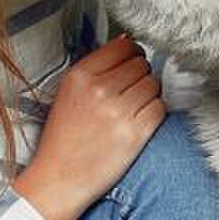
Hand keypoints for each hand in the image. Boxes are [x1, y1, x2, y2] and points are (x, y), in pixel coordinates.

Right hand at [11, 36, 164, 219]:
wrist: (58, 178)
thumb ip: (96, 66)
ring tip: (134, 108)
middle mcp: (99, 89)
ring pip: (154, 85)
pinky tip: (139, 122)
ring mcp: (118, 112)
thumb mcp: (69, 92)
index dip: (133, 55)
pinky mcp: (134, 134)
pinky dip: (155, 113)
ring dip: (150, 94)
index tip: (131, 65)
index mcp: (80, 76)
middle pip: (142, 65)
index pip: (124, 47)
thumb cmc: (64, 137)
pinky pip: (159, 108)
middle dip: (141, 75)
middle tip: (131, 92)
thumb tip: (128, 41)